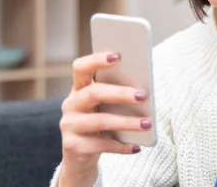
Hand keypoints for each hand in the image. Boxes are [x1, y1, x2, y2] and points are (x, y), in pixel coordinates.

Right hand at [58, 52, 151, 186]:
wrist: (80, 161)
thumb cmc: (100, 127)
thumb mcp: (105, 109)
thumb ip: (116, 97)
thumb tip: (144, 90)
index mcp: (78, 89)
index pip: (81, 67)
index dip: (97, 60)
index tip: (118, 55)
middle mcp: (70, 104)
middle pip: (93, 93)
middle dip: (120, 93)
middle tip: (143, 96)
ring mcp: (69, 126)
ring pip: (100, 121)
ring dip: (127, 122)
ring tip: (147, 124)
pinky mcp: (73, 147)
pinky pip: (101, 144)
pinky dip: (121, 146)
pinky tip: (136, 147)